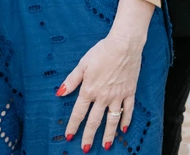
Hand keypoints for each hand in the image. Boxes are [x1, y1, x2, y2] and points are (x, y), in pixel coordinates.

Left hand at [59, 31, 144, 150]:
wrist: (124, 45)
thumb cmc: (102, 51)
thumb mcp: (83, 64)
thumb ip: (71, 80)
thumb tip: (59, 93)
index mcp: (89, 90)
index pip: (79, 112)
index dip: (73, 125)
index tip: (69, 136)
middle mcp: (103, 97)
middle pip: (94, 121)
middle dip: (89, 136)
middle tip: (85, 148)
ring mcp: (118, 96)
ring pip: (112, 120)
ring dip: (108, 134)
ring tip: (105, 145)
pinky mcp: (129, 92)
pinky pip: (128, 110)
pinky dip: (126, 120)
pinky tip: (123, 129)